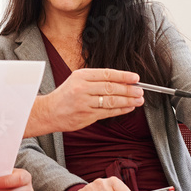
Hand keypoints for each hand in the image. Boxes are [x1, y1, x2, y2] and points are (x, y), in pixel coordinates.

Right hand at [25, 68, 143, 136]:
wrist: (50, 112)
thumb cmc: (65, 96)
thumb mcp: (77, 80)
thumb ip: (96, 79)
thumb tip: (121, 80)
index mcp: (81, 76)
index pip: (107, 74)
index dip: (123, 76)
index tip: (135, 78)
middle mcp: (83, 88)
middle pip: (111, 88)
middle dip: (129, 89)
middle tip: (140, 90)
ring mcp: (85, 103)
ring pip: (112, 100)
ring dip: (128, 100)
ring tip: (138, 99)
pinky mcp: (87, 116)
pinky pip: (108, 112)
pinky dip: (121, 110)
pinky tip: (129, 108)